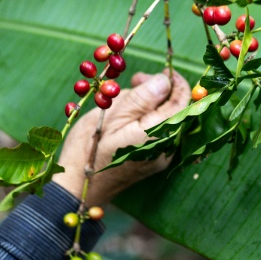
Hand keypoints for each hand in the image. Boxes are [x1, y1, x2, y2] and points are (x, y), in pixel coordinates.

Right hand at [53, 70, 189, 206]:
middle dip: (160, 91)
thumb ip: (142, 98)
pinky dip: (149, 118)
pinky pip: (160, 131)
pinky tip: (130, 114)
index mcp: (159, 134)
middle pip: (177, 109)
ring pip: (168, 119)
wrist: (78, 188)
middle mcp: (167, 146)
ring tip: (127, 97)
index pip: (182, 101)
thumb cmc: (90, 150)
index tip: (160, 71)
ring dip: (152, 103)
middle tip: (136, 80)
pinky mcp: (154, 160)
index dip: (175, 82)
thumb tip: (164, 81)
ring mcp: (162, 156)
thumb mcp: (112, 116)